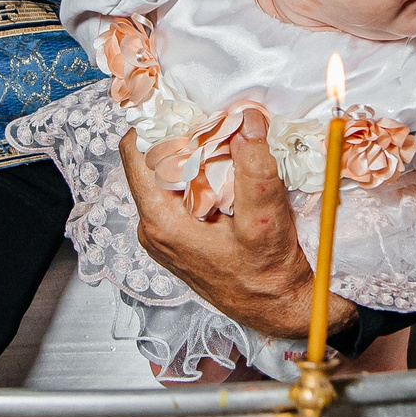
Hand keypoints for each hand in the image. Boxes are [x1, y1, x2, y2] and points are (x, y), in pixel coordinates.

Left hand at [121, 108, 352, 341]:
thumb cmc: (268, 276)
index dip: (159, 123)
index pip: (135, 152)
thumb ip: (255, 167)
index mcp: (160, 221)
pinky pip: (181, 192)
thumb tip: (247, 118)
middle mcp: (154, 227)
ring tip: (228, 142)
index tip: (190, 106)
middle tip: (218, 120)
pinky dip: (202, 174)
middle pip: (153, 160)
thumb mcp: (265, 219)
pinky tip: (229, 171)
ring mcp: (165, 233)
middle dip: (184, 136)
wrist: (280, 310)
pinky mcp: (180, 237)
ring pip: (168, 175)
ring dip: (196, 155)